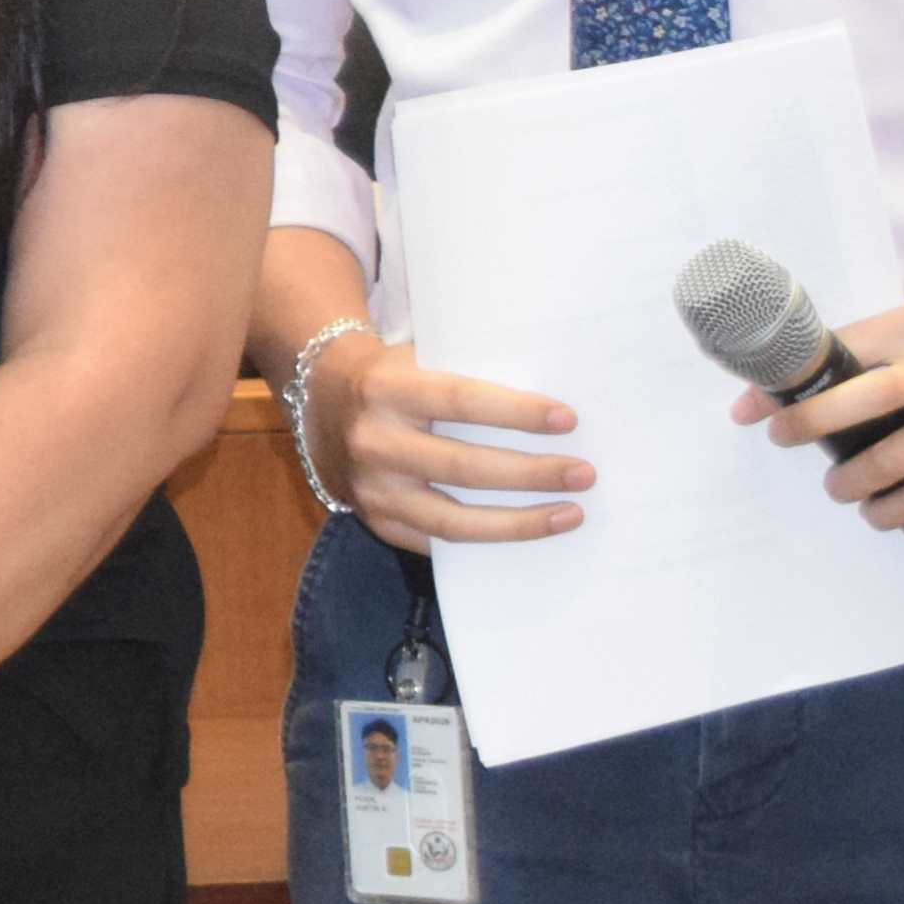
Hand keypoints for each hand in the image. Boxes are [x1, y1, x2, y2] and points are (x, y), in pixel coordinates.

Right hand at [311, 326, 592, 547]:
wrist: (321, 400)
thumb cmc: (392, 375)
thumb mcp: (419, 360)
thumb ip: (470, 376)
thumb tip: (551, 409)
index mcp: (384, 389)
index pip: (459, 401)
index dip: (516, 413)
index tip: (568, 421)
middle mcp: (372, 442)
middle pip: (464, 467)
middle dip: (532, 473)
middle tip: (583, 474)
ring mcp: (371, 489)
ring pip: (453, 520)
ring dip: (520, 522)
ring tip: (571, 514)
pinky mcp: (375, 520)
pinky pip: (438, 543)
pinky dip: (488, 541)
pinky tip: (528, 533)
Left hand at [743, 297, 903, 523]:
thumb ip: (862, 353)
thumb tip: (778, 388)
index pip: (844, 351)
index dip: (792, 382)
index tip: (752, 408)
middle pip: (867, 399)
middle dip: (814, 423)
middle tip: (783, 439)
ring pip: (897, 456)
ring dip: (855, 478)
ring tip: (838, 487)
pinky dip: (896, 508)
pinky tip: (877, 512)